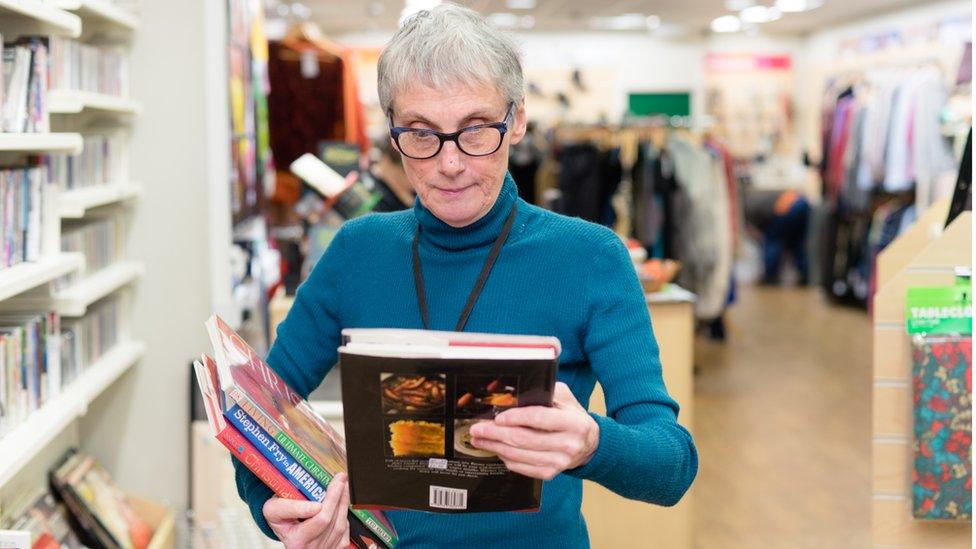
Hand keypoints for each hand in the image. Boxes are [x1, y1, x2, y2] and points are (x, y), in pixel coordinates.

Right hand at [263, 473, 349, 547]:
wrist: (288, 534)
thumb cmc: (281, 520)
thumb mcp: (274, 511)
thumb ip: (289, 507)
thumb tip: (316, 506)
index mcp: (296, 540)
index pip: (316, 521)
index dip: (326, 505)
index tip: (330, 492)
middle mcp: (311, 547)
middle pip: (330, 520)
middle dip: (337, 496)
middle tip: (340, 479)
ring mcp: (324, 548)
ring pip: (340, 524)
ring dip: (343, 502)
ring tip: (343, 485)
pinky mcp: (335, 548)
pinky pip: (345, 530)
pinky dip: (344, 515)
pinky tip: (341, 503)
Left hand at [469, 382, 599, 480]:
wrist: (590, 444)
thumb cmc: (572, 417)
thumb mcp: (565, 398)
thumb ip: (544, 394)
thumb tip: (514, 396)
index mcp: (573, 423)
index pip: (539, 418)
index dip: (515, 418)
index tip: (497, 417)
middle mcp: (568, 444)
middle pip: (523, 439)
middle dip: (495, 434)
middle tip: (477, 429)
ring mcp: (559, 463)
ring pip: (519, 455)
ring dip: (495, 447)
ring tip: (480, 440)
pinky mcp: (551, 474)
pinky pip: (522, 468)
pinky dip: (506, 458)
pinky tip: (497, 450)